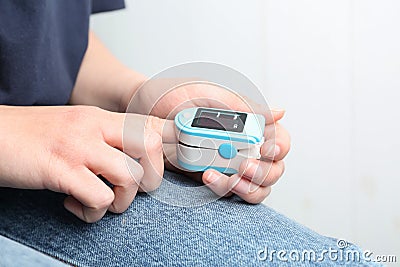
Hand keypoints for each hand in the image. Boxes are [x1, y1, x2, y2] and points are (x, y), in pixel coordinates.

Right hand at [0, 105, 175, 221]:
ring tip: (101, 200)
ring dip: (121, 200)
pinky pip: (99, 198)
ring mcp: (78, 146)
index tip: (172, 162)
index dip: (170, 143)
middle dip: (151, 177)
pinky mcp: (60, 169)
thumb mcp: (77, 128)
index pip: (150, 123)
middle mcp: (94, 127)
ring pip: (130, 176)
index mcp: (100, 117)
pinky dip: (93, 212)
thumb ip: (106, 138)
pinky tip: (76, 204)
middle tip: (130, 189)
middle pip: (151, 146)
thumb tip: (138, 161)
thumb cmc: (34, 136)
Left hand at [132, 82, 290, 203]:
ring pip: (256, 187)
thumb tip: (281, 113)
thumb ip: (244, 107)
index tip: (266, 150)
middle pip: (273, 169)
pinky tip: (208, 176)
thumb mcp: (211, 94)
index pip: (279, 139)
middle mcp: (243, 145)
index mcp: (249, 123)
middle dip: (263, 172)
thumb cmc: (176, 94)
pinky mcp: (211, 177)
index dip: (280, 147)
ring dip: (247, 187)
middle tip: (243, 167)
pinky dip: (223, 189)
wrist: (144, 109)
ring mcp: (228, 164)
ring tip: (228, 177)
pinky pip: (228, 192)